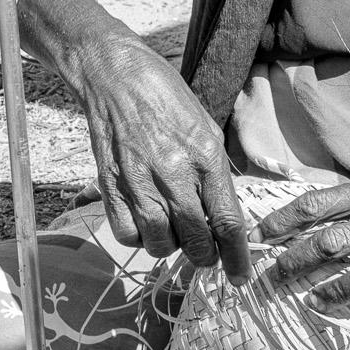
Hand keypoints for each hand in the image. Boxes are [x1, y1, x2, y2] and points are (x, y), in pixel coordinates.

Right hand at [74, 34, 251, 278]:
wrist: (114, 74)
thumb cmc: (164, 95)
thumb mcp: (206, 127)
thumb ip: (215, 172)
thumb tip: (225, 213)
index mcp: (205, 156)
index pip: (228, 223)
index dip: (237, 258)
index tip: (240, 275)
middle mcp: (174, 172)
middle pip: (196, 241)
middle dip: (206, 257)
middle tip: (205, 253)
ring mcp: (138, 179)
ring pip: (160, 243)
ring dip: (171, 247)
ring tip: (172, 232)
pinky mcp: (109, 182)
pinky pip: (126, 233)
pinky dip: (138, 237)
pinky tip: (144, 221)